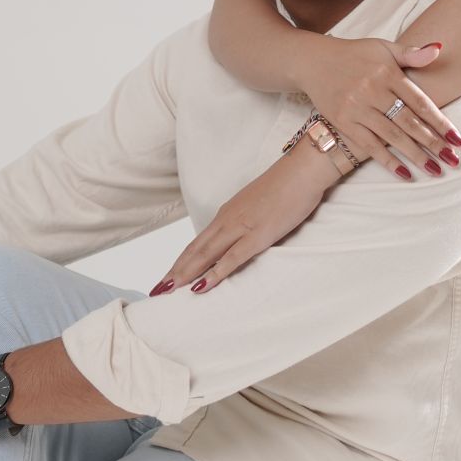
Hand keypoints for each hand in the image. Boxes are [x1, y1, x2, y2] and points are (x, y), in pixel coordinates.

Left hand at [150, 146, 328, 296]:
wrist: (302, 169)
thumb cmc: (286, 186)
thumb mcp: (259, 205)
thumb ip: (246, 220)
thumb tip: (240, 237)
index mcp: (228, 213)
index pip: (198, 242)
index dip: (181, 261)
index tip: (168, 277)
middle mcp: (228, 219)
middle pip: (195, 250)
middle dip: (175, 271)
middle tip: (157, 290)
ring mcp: (241, 226)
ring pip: (206, 254)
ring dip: (186, 273)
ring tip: (168, 291)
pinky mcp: (258, 234)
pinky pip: (232, 257)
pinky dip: (215, 273)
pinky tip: (202, 286)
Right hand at [300, 37, 460, 176]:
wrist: (314, 62)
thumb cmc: (355, 55)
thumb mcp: (383, 47)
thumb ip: (411, 53)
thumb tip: (439, 48)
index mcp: (387, 72)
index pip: (419, 101)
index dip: (439, 121)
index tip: (457, 138)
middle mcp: (372, 90)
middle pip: (408, 121)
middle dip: (432, 142)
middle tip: (452, 159)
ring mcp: (356, 107)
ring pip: (391, 136)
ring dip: (415, 155)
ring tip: (435, 170)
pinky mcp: (343, 121)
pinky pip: (369, 145)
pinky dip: (388, 160)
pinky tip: (405, 173)